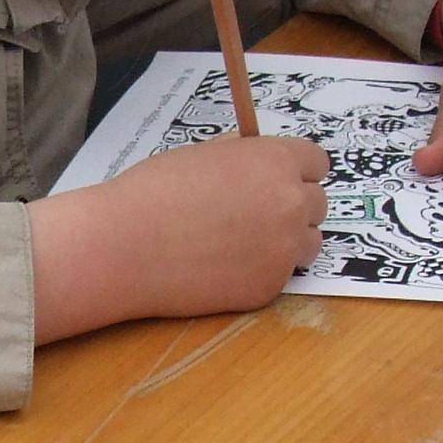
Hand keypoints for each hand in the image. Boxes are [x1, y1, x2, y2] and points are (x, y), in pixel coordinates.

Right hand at [27, 134, 329, 341]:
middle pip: (318, 204)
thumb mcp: (206, 155)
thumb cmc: (154, 191)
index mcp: (276, 161)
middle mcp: (290, 203)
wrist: (125, 246)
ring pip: (308, 244)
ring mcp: (283, 250)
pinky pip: (280, 276)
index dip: (298, 171)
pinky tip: (224, 268)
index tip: (282, 181)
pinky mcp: (268, 288)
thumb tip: (258, 166)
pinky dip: (260, 272)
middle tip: (257, 215)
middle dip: (293, 207)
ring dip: (287, 241)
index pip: (318, 163)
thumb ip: (245, 159)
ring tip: (245, 243)